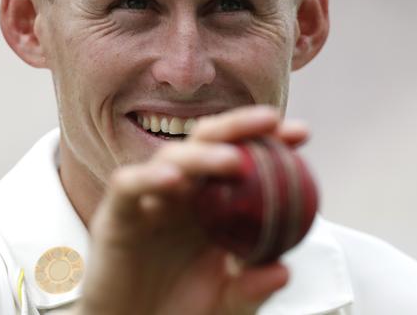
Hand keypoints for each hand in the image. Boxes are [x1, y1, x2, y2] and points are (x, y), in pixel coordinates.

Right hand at [76, 106, 308, 314]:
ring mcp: (148, 200)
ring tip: (232, 160)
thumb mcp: (226, 304)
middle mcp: (179, 194)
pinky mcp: (116, 215)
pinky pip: (128, 186)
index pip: (238, 158)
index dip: (267, 142)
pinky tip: (173, 180)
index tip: (299, 135)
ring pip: (170, 158)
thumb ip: (251, 289)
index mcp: (208, 205)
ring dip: (202, 154)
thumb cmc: (176, 312)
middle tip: (270, 121)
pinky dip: (148, 178)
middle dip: (237, 126)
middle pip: (205, 143)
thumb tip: (281, 271)